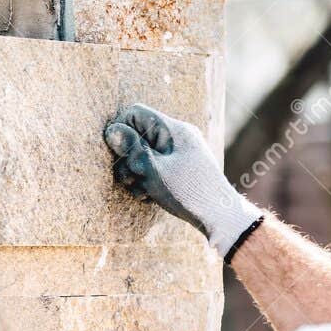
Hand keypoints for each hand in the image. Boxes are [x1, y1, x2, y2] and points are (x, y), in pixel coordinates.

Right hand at [103, 104, 261, 258]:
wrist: (220, 216)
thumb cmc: (188, 191)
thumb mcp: (154, 170)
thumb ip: (132, 149)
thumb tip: (111, 130)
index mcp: (173, 129)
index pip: (136, 113)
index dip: (121, 130)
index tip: (118, 154)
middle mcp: (177, 136)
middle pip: (138, 136)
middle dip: (128, 159)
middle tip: (133, 179)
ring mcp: (180, 152)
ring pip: (144, 155)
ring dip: (136, 174)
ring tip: (143, 191)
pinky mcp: (180, 168)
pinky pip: (155, 167)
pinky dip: (148, 181)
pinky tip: (151, 196)